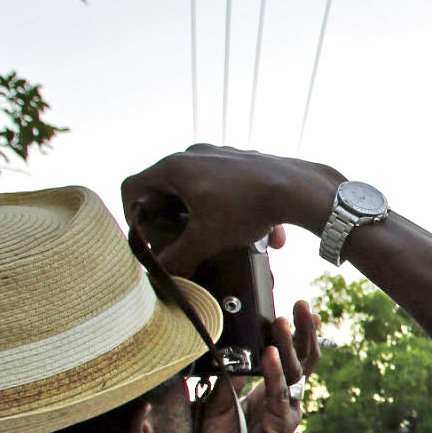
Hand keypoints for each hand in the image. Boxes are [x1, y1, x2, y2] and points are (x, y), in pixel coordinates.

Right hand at [122, 145, 344, 277]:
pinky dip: (233, 213)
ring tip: (220, 242)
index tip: (148, 237)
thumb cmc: (247, 207)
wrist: (298, 187)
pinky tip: (260, 238)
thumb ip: (178, 258)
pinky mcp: (244, 163)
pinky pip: (227, 189)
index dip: (133, 216)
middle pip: (166, 190)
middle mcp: (194, 155)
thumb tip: (162, 277)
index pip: (133, 187)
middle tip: (180, 243)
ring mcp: (220, 156)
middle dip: (172, 221)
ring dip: (204, 219)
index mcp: (174, 167)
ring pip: (199, 190)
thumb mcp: (206, 239)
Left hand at [186, 302, 322, 432]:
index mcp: (268, 393)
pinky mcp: (279, 429)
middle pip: (301, 360)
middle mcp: (281, 401)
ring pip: (294, 373)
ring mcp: (284, 415)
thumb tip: (227, 348)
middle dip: (303, 331)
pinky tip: (268, 353)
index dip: (291, 332)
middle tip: (302, 304)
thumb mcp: (214, 405)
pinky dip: (272, 373)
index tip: (289, 305)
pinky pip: (278, 396)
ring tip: (282, 319)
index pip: (287, 356)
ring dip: (288, 344)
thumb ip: (225, 379)